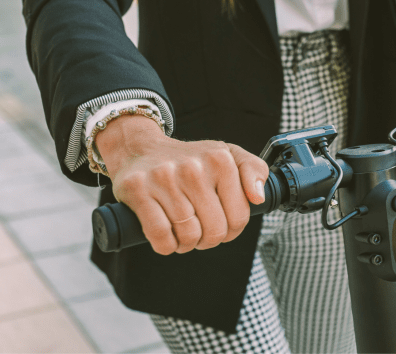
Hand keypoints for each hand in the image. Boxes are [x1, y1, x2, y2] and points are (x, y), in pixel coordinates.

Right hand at [96, 115, 268, 254]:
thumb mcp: (227, 155)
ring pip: (188, 236)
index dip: (232, 231)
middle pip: (214, 230)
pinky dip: (166, 246)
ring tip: (182, 232)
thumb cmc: (190, 160)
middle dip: (209, 240)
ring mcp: (164, 177)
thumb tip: (258, 198)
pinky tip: (167, 238)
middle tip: (200, 232)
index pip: (239, 217)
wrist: (140, 149)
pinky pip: (160, 235)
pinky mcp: (137, 189)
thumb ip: (253, 170)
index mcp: (219, 159)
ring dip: (186, 244)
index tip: (221, 225)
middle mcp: (193, 167)